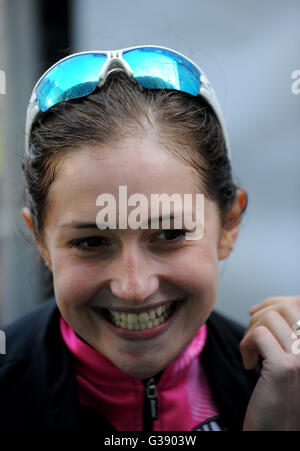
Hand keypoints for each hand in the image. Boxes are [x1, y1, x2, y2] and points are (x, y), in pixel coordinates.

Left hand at [240, 296, 299, 430]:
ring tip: (252, 355)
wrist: (277, 432)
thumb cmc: (279, 395)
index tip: (254, 313)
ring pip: (269, 318)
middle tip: (252, 342)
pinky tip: (250, 365)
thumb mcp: (287, 359)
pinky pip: (258, 334)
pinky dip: (246, 346)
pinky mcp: (285, 368)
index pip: (298, 302)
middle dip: (258, 318)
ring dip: (251, 333)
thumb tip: (261, 308)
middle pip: (283, 307)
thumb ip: (284, 334)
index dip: (273, 302)